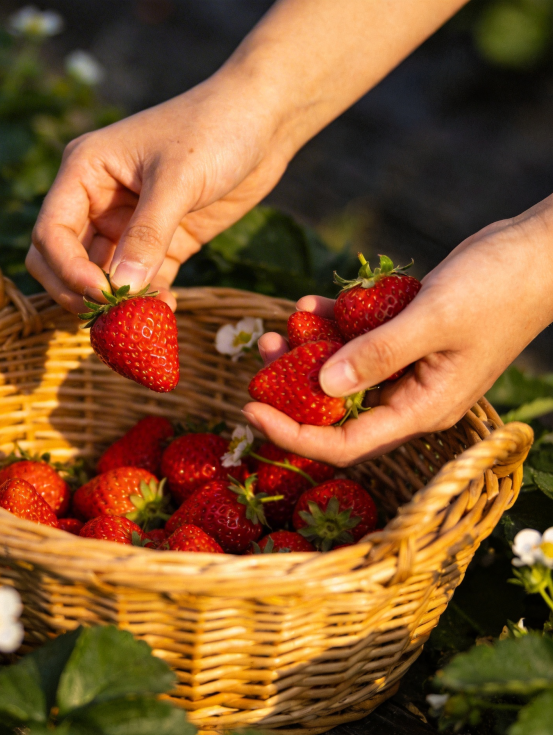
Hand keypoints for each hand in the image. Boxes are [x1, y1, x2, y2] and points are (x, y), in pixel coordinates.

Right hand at [26, 72, 291, 313]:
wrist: (265, 119)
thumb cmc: (215, 129)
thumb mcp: (177, 181)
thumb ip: (148, 235)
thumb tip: (122, 290)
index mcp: (85, 172)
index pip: (51, 232)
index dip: (67, 269)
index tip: (101, 293)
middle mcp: (97, 201)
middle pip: (63, 261)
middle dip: (79, 293)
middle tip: (111, 316)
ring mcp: (128, 225)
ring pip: (101, 278)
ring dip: (117, 303)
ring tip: (144, 319)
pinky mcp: (161, 244)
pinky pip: (141, 283)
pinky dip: (147, 300)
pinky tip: (167, 309)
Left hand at [243, 202, 552, 465]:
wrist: (537, 252)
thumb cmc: (498, 287)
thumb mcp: (433, 320)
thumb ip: (378, 354)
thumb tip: (322, 386)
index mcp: (421, 410)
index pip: (344, 444)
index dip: (293, 434)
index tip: (249, 410)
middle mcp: (410, 398)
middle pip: (336, 411)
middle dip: (291, 388)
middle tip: (263, 350)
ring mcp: (407, 370)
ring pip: (342, 375)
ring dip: (307, 352)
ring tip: (280, 323)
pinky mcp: (403, 342)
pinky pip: (357, 343)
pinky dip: (332, 326)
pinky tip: (310, 303)